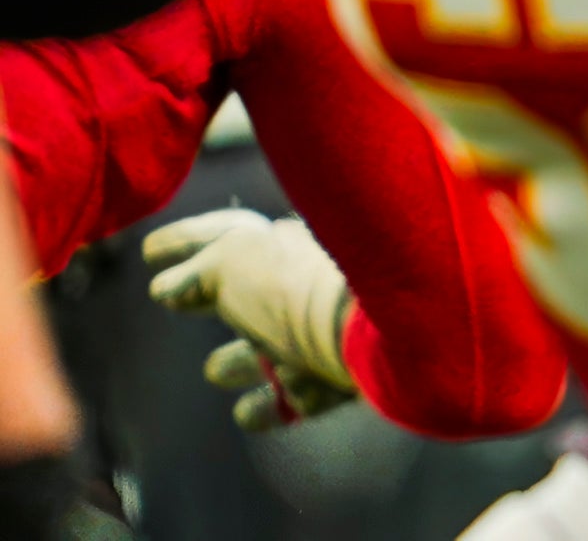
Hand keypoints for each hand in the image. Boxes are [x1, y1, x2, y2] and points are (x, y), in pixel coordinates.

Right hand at [144, 210, 353, 430]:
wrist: (380, 334)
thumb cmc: (302, 289)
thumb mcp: (236, 262)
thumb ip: (200, 272)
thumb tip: (168, 286)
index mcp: (287, 242)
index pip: (229, 234)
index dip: (186, 241)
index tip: (150, 251)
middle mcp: (310, 280)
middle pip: (252, 290)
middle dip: (213, 294)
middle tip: (173, 300)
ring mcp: (326, 330)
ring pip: (272, 347)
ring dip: (240, 361)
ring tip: (218, 369)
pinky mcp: (341, 378)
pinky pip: (298, 395)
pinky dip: (269, 405)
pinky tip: (248, 411)